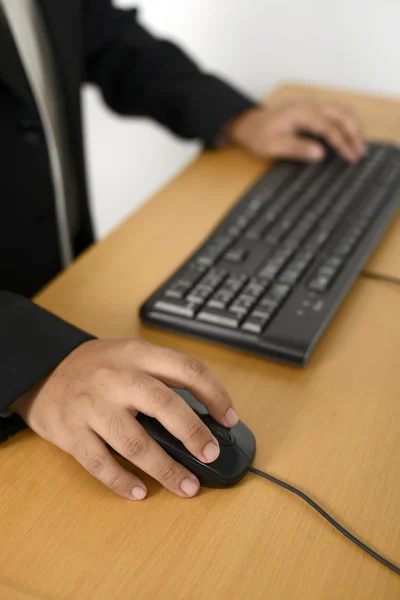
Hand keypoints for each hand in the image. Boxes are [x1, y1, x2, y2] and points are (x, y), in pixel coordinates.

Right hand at [12, 339, 237, 500]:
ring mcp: (92, 406)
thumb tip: (203, 415)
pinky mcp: (71, 432)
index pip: (187, 369)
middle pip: (165, 405)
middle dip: (194, 434)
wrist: (42, 370)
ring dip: (165, 469)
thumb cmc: (95, 367)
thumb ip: (161, 376)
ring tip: (186, 486)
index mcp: (137, 354)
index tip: (229, 418)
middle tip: (211, 455)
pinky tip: (139, 492)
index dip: (215, 394)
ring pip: (135, 443)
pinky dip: (122, 481)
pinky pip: (100, 463)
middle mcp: (116, 378)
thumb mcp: (130, 355)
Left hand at [224, 99, 365, 163]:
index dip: (343, 143)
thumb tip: (320, 153)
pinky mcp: (313, 110)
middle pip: (342, 114)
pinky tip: (350, 136)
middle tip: (361, 154)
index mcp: (301, 113)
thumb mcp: (272, 146)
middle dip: (355, 134)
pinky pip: (336, 112)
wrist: (248, 124)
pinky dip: (347, 122)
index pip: (330, 127)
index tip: (352, 158)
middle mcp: (310, 105)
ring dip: (354, 126)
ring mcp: (312, 106)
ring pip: (342, 110)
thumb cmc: (258, 136)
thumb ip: (296, 148)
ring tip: (359, 146)